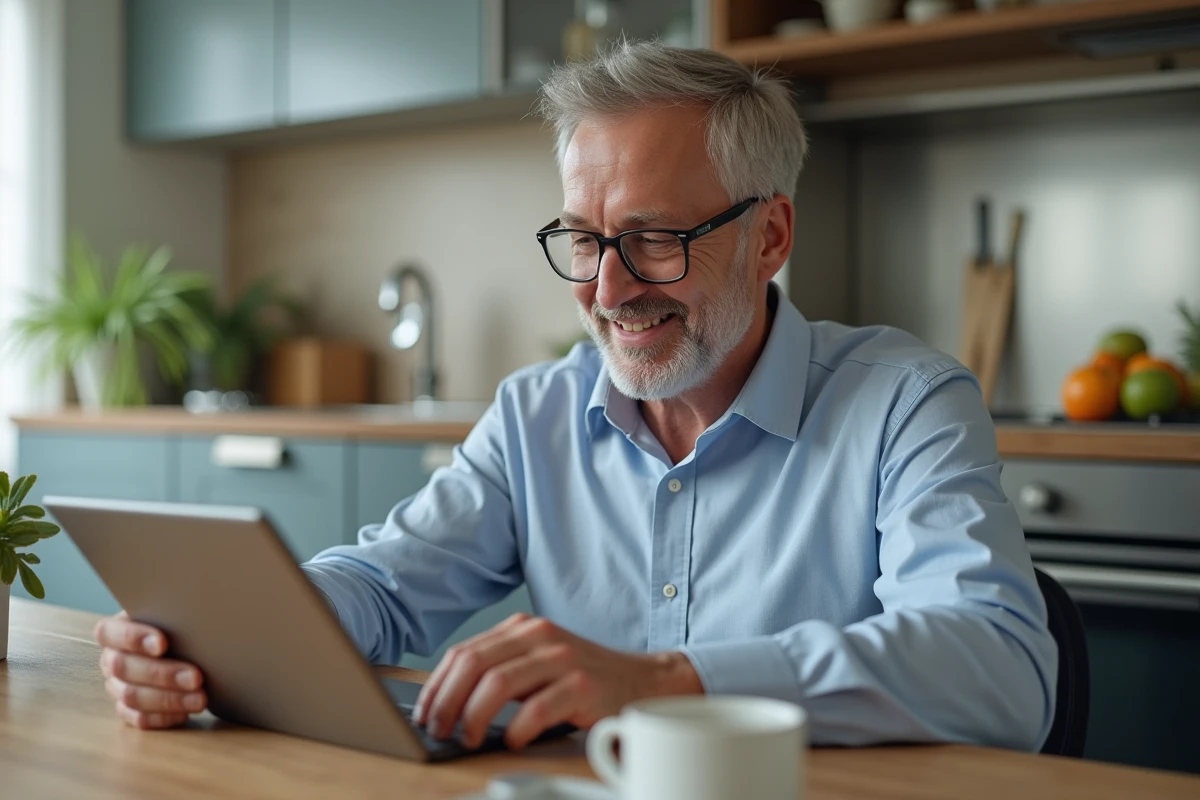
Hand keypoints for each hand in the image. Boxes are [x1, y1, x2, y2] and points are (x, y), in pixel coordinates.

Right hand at [94, 613, 206, 728]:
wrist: (186, 647)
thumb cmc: (179, 625)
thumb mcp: (175, 614)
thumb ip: (174, 612)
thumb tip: (195, 608)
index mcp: (115, 631)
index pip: (108, 632)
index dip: (132, 638)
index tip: (162, 643)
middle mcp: (111, 659)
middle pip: (124, 668)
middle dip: (163, 674)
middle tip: (196, 677)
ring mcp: (117, 687)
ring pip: (132, 696)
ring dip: (169, 699)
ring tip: (200, 699)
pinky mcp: (128, 710)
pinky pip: (139, 719)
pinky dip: (163, 717)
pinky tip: (185, 713)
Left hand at [413, 613, 702, 749]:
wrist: (643, 681)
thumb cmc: (582, 678)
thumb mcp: (537, 664)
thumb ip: (500, 671)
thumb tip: (446, 702)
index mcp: (522, 628)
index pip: (463, 653)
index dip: (436, 686)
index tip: (424, 714)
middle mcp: (539, 636)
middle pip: (473, 664)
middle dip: (447, 701)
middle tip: (439, 729)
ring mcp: (562, 658)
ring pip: (498, 682)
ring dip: (474, 715)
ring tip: (469, 737)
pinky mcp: (583, 685)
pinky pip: (539, 707)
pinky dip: (518, 727)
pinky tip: (513, 740)